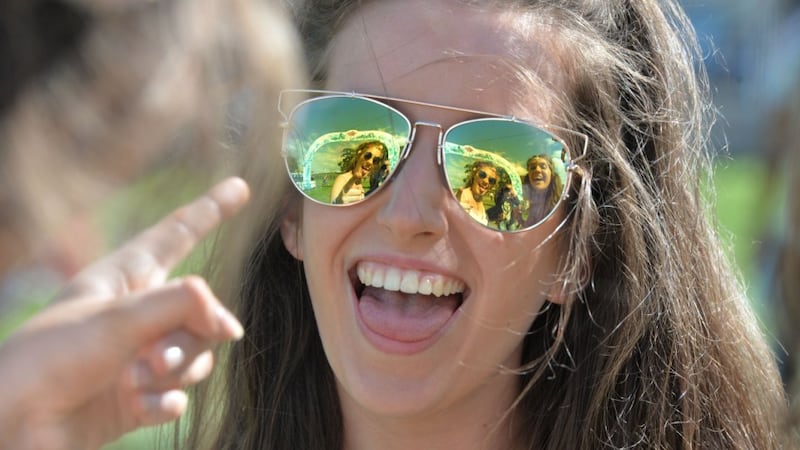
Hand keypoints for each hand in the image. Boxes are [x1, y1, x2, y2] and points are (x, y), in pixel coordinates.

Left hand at [0, 177, 249, 449]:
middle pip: (201, 312)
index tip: (240, 187)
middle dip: (187, 337)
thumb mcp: (120, 317)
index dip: (211, 210)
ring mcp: (141, 355)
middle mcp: (139, 313)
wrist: (15, 425)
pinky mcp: (140, 396)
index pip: (178, 234)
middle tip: (153, 357)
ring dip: (172, 372)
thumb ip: (186, 307)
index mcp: (125, 278)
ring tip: (133, 382)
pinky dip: (162, 402)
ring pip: (197, 355)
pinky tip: (138, 406)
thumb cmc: (52, 357)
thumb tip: (231, 327)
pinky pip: (179, 394)